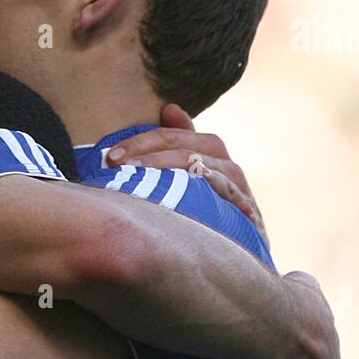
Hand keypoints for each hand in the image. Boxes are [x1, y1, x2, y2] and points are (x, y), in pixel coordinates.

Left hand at [103, 104, 267, 246]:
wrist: (242, 250)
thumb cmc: (208, 207)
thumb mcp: (191, 173)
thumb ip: (179, 142)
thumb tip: (170, 107)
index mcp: (212, 151)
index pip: (175, 137)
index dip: (142, 142)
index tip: (111, 155)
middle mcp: (228, 167)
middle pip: (189, 152)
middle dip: (150, 156)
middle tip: (117, 166)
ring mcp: (240, 191)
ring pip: (205, 172)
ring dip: (168, 173)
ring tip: (136, 182)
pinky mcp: (247, 215)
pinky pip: (226, 200)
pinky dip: (203, 196)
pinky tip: (175, 202)